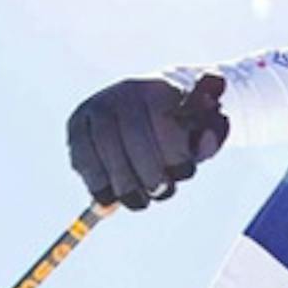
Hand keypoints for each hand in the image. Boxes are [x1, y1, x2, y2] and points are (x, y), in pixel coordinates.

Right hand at [66, 74, 228, 210]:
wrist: (151, 112)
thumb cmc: (182, 128)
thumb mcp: (203, 131)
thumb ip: (209, 135)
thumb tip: (205, 141)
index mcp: (158, 86)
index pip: (162, 118)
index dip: (172, 152)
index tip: (184, 173)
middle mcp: (124, 91)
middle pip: (131, 134)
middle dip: (148, 172)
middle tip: (161, 193)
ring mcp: (97, 106)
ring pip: (104, 146)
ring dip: (121, 183)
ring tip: (137, 201)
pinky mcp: (78, 124)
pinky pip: (81, 155)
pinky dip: (95, 182)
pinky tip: (109, 199)